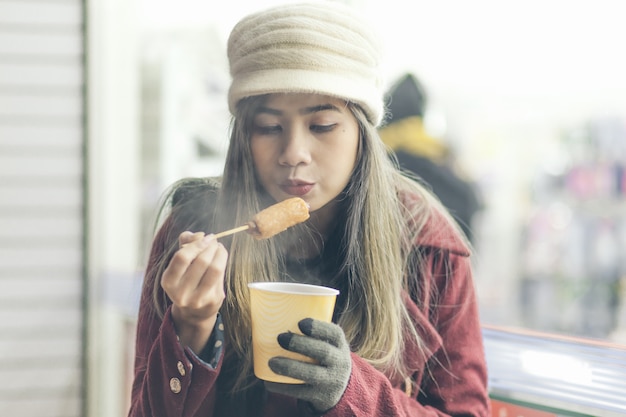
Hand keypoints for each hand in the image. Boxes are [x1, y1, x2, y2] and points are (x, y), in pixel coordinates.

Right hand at [161, 231, 227, 352]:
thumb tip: (199, 234)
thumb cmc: (186, 280)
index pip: (182, 257)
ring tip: (218, 247)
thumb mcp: (180, 264)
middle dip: (210, 246)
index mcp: (168, 282)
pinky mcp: (213, 300)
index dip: (196, 244)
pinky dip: (222, 261)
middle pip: (201, 261)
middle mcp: (181, 293)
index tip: (205, 237)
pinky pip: (221, 276)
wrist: (194, 311)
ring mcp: (198, 299)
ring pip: (214, 269)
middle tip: (213, 240)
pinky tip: (221, 256)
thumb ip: (185, 244)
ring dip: (219, 252)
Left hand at [265, 318, 351, 412]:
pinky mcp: (320, 397)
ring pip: (312, 374)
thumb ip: (309, 333)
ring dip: (290, 367)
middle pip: (323, 352)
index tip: (301, 322)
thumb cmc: (323, 355)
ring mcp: (331, 381)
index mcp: (339, 344)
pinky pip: (300, 392)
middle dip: (301, 344)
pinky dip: (283, 387)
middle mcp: (339, 362)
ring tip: (271, 362)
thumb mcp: (326, 343)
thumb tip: (271, 316)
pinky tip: (268, 382)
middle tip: (280, 337)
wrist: (340, 387)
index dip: (318, 327)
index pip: (334, 334)